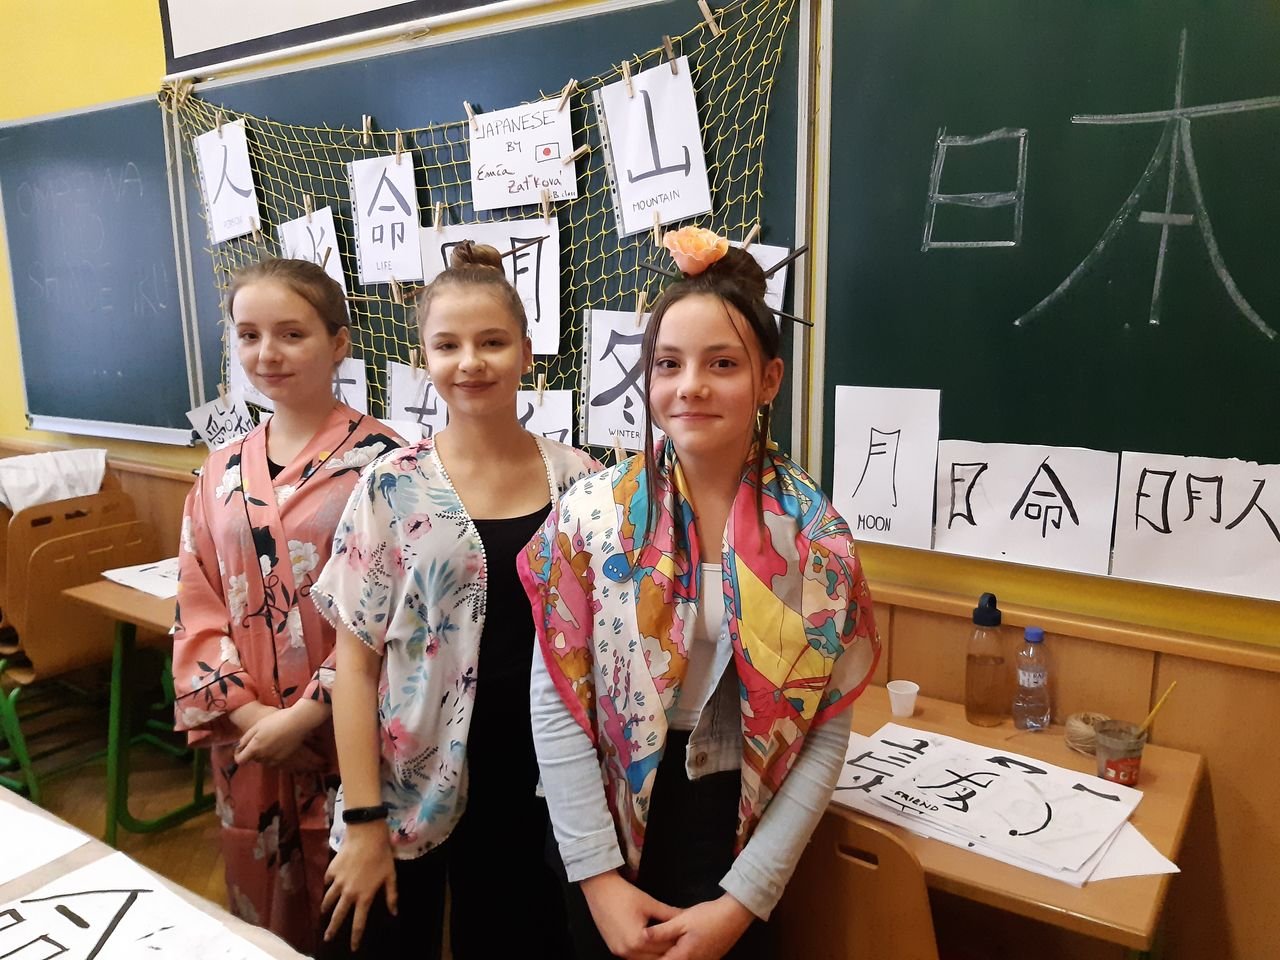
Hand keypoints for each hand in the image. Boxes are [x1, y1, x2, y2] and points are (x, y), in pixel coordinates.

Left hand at [234, 700, 325, 765]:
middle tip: (260, 738)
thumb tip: (239, 747)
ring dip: (263, 753)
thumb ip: (245, 739)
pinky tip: (277, 743)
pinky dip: (272, 755)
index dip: (238, 755)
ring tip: (270, 739)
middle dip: (253, 751)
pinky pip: (272, 760)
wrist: (297, 722)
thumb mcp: (257, 726)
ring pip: (263, 759)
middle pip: (252, 758)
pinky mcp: (283, 759)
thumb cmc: (276, 721)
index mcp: (254, 747)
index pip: (240, 760)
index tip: (241, 749)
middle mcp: (263, 756)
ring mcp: (273, 759)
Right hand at [322, 823, 396, 950]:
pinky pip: (328, 881)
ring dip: (326, 908)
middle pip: (338, 916)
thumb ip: (391, 896)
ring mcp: (338, 882)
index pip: (359, 923)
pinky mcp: (331, 870)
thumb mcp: (391, 876)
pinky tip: (328, 885)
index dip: (355, 937)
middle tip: (326, 938)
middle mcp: (349, 893)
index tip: (352, 947)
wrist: (366, 835)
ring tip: (323, 914)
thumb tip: (394, 913)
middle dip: (332, 929)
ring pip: (328, 900)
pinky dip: (328, 885)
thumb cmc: (382, 855)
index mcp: (364, 897)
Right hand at [580, 871, 678, 959]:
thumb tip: (687, 917)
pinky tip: (653, 945)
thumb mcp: (650, 903)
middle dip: (669, 951)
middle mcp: (627, 951)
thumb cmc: (624, 894)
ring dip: (656, 954)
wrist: (599, 888)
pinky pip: (634, 958)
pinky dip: (645, 954)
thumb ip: (670, 914)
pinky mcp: (614, 949)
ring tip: (667, 943)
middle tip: (681, 943)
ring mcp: (619, 952)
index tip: (688, 938)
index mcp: (637, 940)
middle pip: (656, 958)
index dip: (678, 942)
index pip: (665, 948)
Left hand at [643, 894, 755, 959]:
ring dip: (668, 956)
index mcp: (684, 957)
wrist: (735, 915)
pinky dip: (680, 955)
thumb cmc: (708, 916)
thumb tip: (641, 937)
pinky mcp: (708, 958)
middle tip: (642, 950)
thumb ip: (661, 931)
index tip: (635, 953)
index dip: (647, 959)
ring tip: (655, 948)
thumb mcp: (682, 920)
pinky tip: (675, 946)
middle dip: (657, 957)